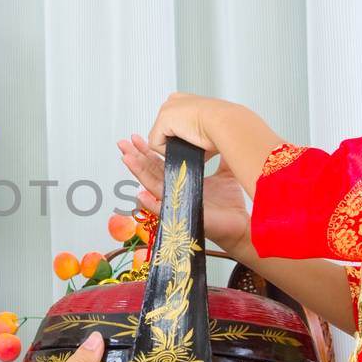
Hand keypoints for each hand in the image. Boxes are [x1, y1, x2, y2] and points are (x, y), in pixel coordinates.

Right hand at [117, 136, 250, 251]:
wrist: (239, 224)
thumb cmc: (230, 204)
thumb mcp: (225, 174)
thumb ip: (220, 158)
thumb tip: (223, 139)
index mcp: (180, 181)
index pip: (159, 164)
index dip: (147, 151)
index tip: (136, 137)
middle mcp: (174, 192)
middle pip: (149, 172)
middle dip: (135, 157)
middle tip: (122, 143)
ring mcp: (175, 204)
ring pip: (152, 186)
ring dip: (138, 173)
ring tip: (126, 158)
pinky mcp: (181, 216)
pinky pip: (162, 210)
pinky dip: (150, 204)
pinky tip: (140, 195)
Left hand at [147, 92, 218, 154]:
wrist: (226, 123)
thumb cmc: (225, 126)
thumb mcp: (208, 130)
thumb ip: (195, 137)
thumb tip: (195, 151)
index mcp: (186, 101)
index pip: (173, 124)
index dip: (180, 137)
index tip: (193, 142)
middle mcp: (174, 101)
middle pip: (164, 131)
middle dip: (175, 142)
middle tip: (193, 144)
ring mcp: (167, 108)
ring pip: (159, 138)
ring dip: (173, 147)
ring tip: (191, 144)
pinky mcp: (162, 119)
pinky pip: (155, 144)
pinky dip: (168, 151)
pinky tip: (185, 145)